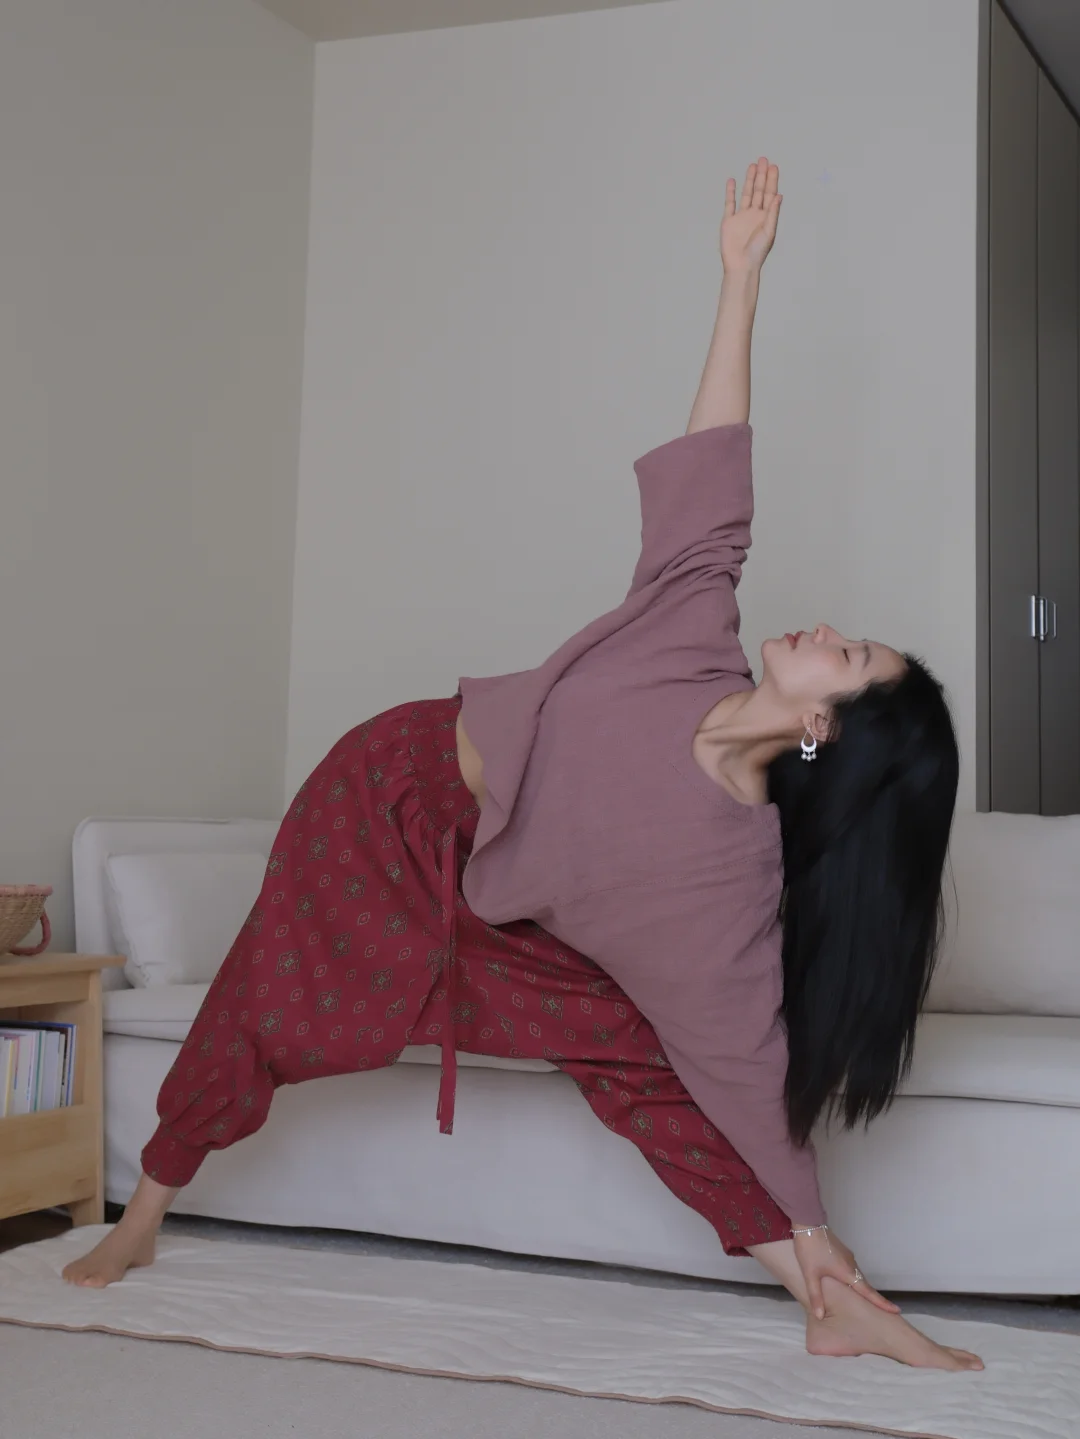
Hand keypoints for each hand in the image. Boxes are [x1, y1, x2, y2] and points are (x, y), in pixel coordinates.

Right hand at [720, 157, 780, 274]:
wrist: (740, 265)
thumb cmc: (757, 252)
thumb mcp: (769, 231)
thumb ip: (773, 213)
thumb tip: (779, 195)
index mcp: (766, 216)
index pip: (770, 194)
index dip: (772, 180)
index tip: (773, 166)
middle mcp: (754, 214)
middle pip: (759, 190)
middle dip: (761, 175)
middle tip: (763, 160)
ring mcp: (741, 216)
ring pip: (746, 193)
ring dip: (749, 180)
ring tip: (752, 166)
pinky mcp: (729, 221)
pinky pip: (729, 203)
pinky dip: (730, 192)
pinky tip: (732, 181)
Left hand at [792, 1226, 900, 1320]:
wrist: (808, 1223)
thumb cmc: (810, 1250)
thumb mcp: (810, 1275)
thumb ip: (816, 1296)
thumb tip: (820, 1316)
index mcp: (847, 1272)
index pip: (868, 1292)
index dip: (882, 1302)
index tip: (896, 1310)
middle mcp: (851, 1265)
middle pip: (864, 1284)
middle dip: (872, 1297)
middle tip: (881, 1310)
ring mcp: (848, 1256)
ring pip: (857, 1276)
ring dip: (861, 1287)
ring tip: (862, 1300)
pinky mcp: (843, 1251)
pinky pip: (851, 1268)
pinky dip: (853, 1278)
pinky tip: (846, 1283)